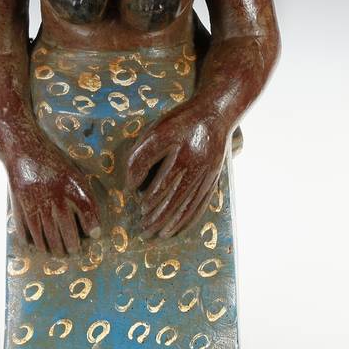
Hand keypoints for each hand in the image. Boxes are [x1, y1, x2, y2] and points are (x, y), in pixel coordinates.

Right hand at [7, 148, 100, 255]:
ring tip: (57, 253)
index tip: (94, 236)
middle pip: (64, 228)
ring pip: (45, 234)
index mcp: (70, 184)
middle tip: (73, 252)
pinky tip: (36, 246)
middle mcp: (53, 194)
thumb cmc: (53, 164)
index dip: (92, 224)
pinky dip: (30, 240)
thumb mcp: (73, 174)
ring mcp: (34, 201)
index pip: (86, 208)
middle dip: (70, 244)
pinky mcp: (18, 205)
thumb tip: (94, 227)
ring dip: (51, 247)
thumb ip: (84, 197)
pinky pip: (25, 229)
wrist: (23, 150)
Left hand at [126, 109, 228, 238]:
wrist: (215, 113)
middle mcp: (199, 169)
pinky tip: (182, 226)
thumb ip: (142, 157)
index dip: (151, 200)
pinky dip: (191, 217)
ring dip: (175, 223)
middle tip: (145, 232)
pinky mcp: (214, 179)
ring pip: (190, 206)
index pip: (164, 186)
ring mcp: (209, 176)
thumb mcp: (157, 131)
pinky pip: (203, 203)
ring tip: (162, 235)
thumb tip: (133, 185)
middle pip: (177, 201)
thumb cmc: (182, 121)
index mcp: (183, 156)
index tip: (140, 210)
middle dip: (159, 219)